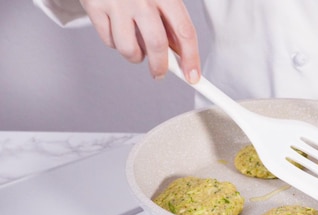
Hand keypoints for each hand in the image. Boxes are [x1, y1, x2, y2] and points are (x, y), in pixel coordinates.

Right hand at [79, 0, 200, 82]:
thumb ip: (170, 19)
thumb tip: (178, 53)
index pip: (184, 32)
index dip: (191, 58)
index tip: (192, 75)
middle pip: (157, 45)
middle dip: (160, 66)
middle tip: (159, 72)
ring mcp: (116, 3)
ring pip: (129, 49)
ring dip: (135, 56)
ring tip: (136, 46)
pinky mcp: (94, 6)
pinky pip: (108, 40)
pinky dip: (116, 43)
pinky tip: (119, 30)